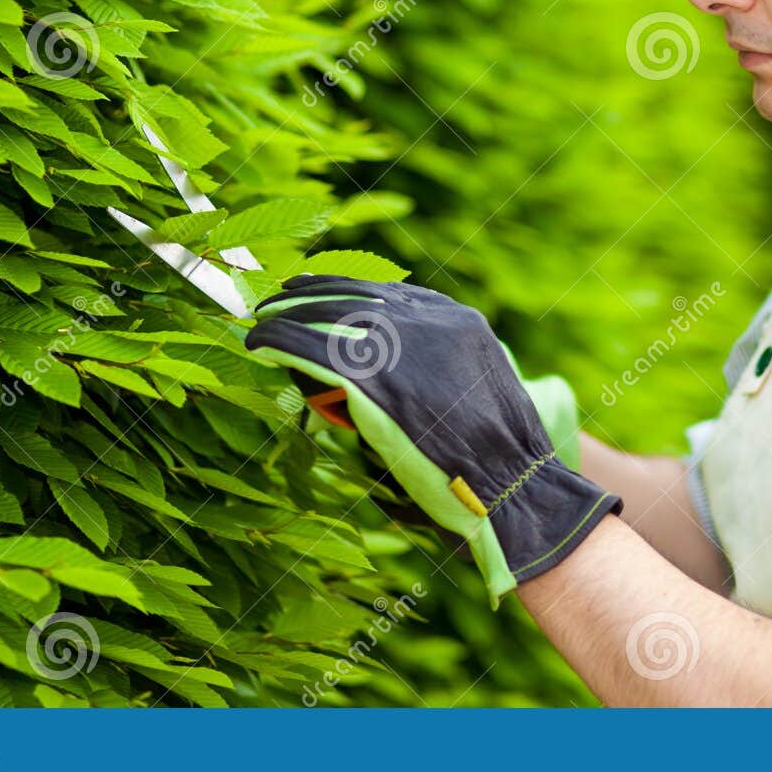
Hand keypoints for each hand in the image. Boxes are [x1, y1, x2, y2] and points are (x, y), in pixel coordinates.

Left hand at [243, 275, 620, 603]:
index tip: (318, 287)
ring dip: (289, 313)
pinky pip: (313, 348)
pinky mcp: (374, 378)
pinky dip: (281, 341)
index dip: (347, 287)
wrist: (512, 484)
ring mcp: (403, 346)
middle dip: (312, 293)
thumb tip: (386, 377)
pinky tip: (259, 341)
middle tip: (278, 296)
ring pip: (329, 315)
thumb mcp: (475, 392)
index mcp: (457, 322)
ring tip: (261, 318)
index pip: (391, 293)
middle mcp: (431, 322)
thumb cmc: (496, 460)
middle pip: (356, 294)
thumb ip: (435, 371)